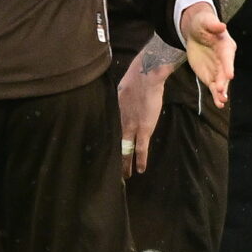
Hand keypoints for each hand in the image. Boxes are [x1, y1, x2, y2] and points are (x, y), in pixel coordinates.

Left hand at [116, 40, 184, 176]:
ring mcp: (131, 127)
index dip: (109, 142)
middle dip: (114, 157)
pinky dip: (141, 160)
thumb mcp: (122, 89)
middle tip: (111, 170)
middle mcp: (120, 122)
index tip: (106, 150)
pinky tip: (140, 170)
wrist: (146, 75)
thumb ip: (122, 98)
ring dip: (126, 163)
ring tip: (125, 175)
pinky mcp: (143, 129)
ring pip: (126, 150)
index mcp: (115, 113)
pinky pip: (141, 148)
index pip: (110, 131)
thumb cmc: (136, 77)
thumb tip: (121, 98)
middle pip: (115, 144)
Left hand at [176, 1, 234, 108]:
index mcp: (226, 46)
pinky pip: (214, 87)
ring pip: (221, 82)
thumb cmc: (203, 24)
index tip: (229, 75)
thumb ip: (213, 24)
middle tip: (221, 90)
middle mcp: (225, 59)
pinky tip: (219, 104)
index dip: (228, 65)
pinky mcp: (211, 75)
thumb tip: (222, 26)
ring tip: (222, 101)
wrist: (196, 32)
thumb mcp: (205, 21)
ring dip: (221, 92)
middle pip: (224, 72)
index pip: (227, 57)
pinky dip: (216, 95)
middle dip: (223, 81)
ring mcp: (218, 69)